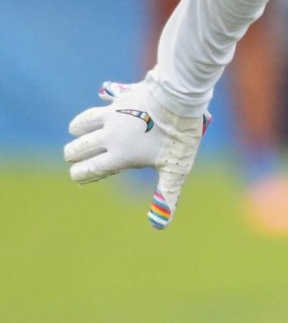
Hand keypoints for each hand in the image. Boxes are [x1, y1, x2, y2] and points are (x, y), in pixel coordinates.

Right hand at [64, 81, 210, 229]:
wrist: (179, 98)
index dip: (80, 174)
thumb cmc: (179, 136)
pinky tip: (103, 96)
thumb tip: (160, 226)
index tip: (76, 175)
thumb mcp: (175, 169)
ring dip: (78, 128)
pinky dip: (102, 100)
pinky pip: (104, 100)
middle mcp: (110, 136)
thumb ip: (166, 195)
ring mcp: (113, 115)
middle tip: (72, 156)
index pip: (90, 169)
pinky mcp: (121, 96)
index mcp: (119, 156)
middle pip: (80, 147)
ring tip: (76, 130)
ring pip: (83, 123)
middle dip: (74, 154)